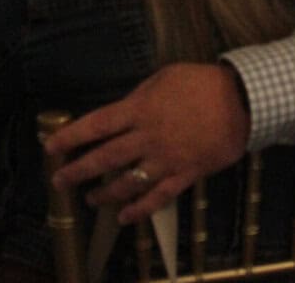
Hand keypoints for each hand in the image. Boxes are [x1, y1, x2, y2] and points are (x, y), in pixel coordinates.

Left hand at [44, 63, 248, 222]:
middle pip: (104, 158)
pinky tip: (125, 217)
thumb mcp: (166, 77)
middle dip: (77, 171)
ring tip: (91, 200)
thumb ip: (141, 95)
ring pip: (127, 183)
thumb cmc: (203, 83)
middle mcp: (147, 137)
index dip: (70, 137)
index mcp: (140, 110)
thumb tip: (123, 109)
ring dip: (104, 194)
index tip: (51, 147)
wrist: (243, 101)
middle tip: (59, 181)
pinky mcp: (185, 174)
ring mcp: (165, 159)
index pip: (96, 125)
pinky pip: (158, 197)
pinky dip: (139, 210)